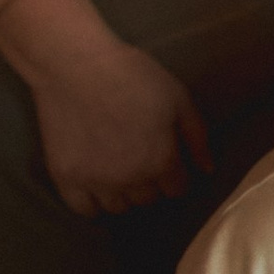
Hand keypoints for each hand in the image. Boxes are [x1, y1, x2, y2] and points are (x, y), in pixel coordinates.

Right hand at [12, 11, 208, 214]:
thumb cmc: (132, 75)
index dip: (176, 176)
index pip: (177, 190)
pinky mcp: (65, 177)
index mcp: (160, 161)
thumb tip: (208, 169)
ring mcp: (95, 181)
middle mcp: (130, 179)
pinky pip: (83, 209)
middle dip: (150, 184)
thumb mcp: (178, 98)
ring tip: (119, 174)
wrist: (75, 64)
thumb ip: (197, 136)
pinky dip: (91, 205)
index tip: (168, 162)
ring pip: (118, 208)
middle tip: (142, 162)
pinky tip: (96, 189)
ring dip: (123, 195)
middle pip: (148, 200)